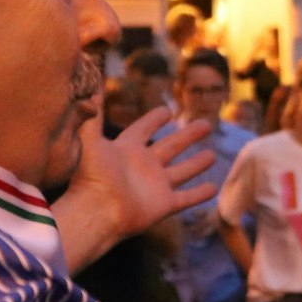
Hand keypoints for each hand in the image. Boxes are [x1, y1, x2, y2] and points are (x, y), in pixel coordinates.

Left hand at [55, 109, 216, 269]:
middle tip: (206, 125)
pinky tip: (214, 188)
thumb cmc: (91, 176)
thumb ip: (91, 116)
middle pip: (171, 147)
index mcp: (126, 149)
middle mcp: (143, 166)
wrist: (97, 211)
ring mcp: (155, 186)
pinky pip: (187, 198)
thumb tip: (88, 89)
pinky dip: (200, 194)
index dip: (154, 119)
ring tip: (212, 156)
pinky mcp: (164, 205)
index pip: (143, 129)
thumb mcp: (89, 140)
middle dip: (188, 136)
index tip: (167, 110)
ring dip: (197, 164)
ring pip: (182, 172)